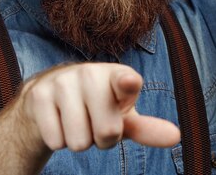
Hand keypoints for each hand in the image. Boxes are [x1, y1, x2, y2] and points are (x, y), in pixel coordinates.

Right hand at [18, 63, 180, 151]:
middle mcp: (91, 72)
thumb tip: (176, 137)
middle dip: (103, 139)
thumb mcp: (124, 117)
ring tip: (79, 122)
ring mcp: (63, 82)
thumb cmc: (99, 107)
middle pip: (107, 132)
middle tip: (97, 123)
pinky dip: (59, 140)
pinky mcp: (38, 95)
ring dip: (80, 141)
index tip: (127, 82)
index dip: (126, 84)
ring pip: (79, 142)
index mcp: (119, 75)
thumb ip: (148, 128)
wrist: (52, 97)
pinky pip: (56, 141)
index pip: (125, 81)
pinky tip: (59, 122)